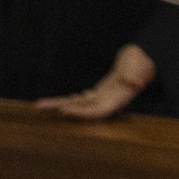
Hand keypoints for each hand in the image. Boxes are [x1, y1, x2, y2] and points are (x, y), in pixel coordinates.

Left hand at [35, 44, 154, 119]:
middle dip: (59, 108)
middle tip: (38, 107)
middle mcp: (103, 104)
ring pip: (75, 104)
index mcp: (112, 103)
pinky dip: (70, 100)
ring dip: (58, 104)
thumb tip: (137, 82)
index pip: (92, 112)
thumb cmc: (137, 68)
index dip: (78, 113)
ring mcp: (98, 100)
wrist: (139, 65)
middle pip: (78, 109)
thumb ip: (134, 79)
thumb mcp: (136, 73)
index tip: (63, 111)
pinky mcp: (96, 95)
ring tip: (39, 105)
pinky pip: (79, 99)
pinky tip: (60, 103)